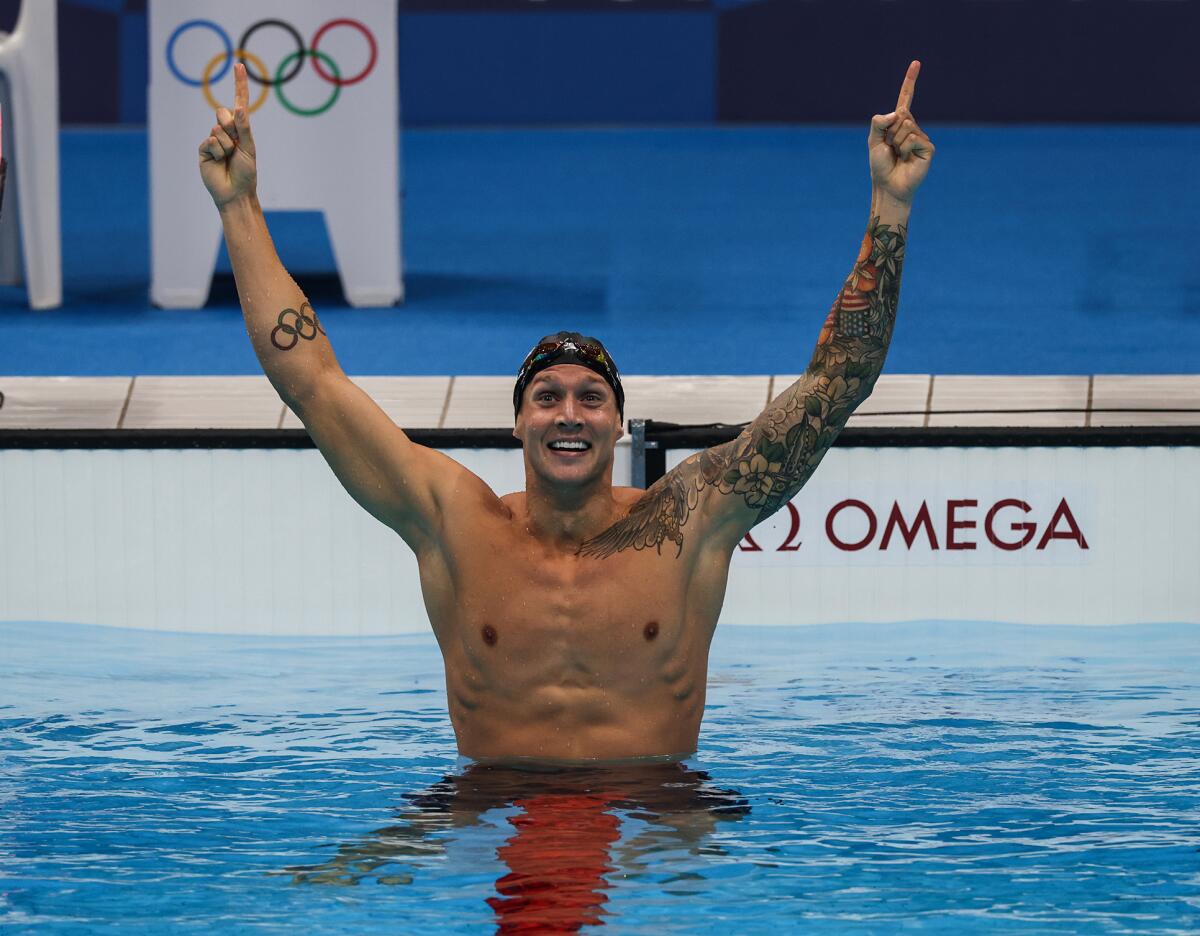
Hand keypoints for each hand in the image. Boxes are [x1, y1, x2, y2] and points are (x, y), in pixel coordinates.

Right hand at [198, 62, 257, 208]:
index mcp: (240, 129)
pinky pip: (210, 140)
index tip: (239, 65)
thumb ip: (244, 128)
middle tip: (235, 146)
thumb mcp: (249, 148)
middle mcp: (226, 131)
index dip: (239, 84)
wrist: (235, 193)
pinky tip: (219, 162)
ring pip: (217, 129)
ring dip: (227, 146)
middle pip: (223, 113)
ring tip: (229, 159)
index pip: (239, 103)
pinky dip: (218, 151)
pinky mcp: (203, 149)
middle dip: (231, 127)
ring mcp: (213, 139)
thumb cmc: (246, 172)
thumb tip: (239, 108)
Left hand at [868, 61, 934, 204]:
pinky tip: (907, 158)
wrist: (888, 186)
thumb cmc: (880, 165)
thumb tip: (897, 112)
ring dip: (896, 142)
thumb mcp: (873, 141)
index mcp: (899, 123)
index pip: (905, 98)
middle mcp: (912, 127)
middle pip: (900, 114)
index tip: (916, 62)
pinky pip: (913, 137)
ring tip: (898, 155)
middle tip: (891, 149)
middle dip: (889, 132)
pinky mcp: (928, 147)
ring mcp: (921, 137)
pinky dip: (906, 148)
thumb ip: (879, 122)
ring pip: (906, 126)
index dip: (910, 81)